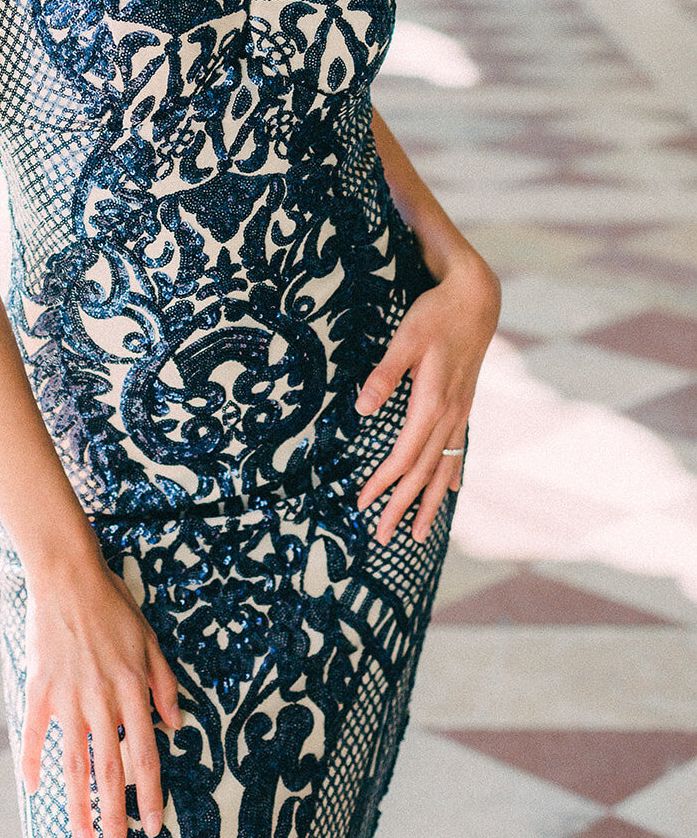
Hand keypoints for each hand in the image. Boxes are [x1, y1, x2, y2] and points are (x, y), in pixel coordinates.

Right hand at [21, 551, 181, 837]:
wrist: (68, 576)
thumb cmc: (113, 605)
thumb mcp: (151, 640)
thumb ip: (164, 684)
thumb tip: (177, 726)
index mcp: (130, 688)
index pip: (144, 754)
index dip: (149, 794)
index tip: (153, 827)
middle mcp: (100, 698)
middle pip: (108, 770)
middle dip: (114, 816)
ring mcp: (67, 696)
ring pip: (73, 763)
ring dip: (77, 805)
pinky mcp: (40, 687)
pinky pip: (34, 732)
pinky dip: (32, 761)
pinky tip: (35, 789)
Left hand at [353, 249, 499, 543]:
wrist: (476, 300)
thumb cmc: (435, 316)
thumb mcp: (405, 339)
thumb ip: (385, 374)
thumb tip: (361, 408)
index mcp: (432, 403)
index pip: (405, 456)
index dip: (384, 483)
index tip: (364, 504)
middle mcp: (449, 415)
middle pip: (424, 472)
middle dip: (403, 506)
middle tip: (384, 537)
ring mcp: (460, 412)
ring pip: (443, 467)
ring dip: (429, 501)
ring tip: (420, 534)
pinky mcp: (464, 404)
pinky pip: (458, 449)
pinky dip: (452, 474)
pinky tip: (451, 489)